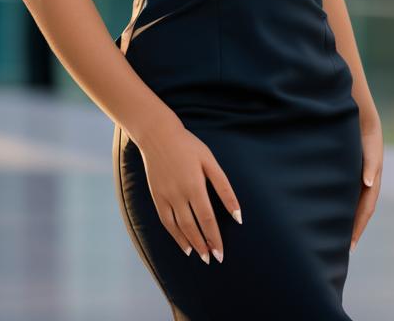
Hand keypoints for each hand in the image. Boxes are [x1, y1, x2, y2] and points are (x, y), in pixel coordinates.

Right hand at [136, 116, 242, 264]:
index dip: (214, 237)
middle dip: (204, 245)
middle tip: (213, 259)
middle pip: (193, 227)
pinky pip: (166, 221)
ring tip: (201, 256)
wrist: (157, 135)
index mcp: (194, 185)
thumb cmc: (188, 146)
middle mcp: (178, 194)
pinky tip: (184, 244)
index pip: (207, 219)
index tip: (221, 253)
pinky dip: (175, 235)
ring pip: (178, 227)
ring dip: (190, 244)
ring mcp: (165, 196)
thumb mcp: (209, 161)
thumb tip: (237, 213)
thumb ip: (224, 188)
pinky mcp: (156, 196)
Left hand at [350, 109, 382, 252]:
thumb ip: (371, 163)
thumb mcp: (370, 145)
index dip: (359, 226)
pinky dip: (342, 204)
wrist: (358, 111)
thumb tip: (369, 184)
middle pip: (361, 209)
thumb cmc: (363, 128)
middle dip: (354, 228)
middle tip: (344, 248)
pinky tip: (331, 210)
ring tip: (337, 235)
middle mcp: (367, 179)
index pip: (366, 208)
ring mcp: (358, 174)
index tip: (350, 244)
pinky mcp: (349, 168)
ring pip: (353, 202)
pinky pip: (347, 191)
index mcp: (372, 177)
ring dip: (347, 218)